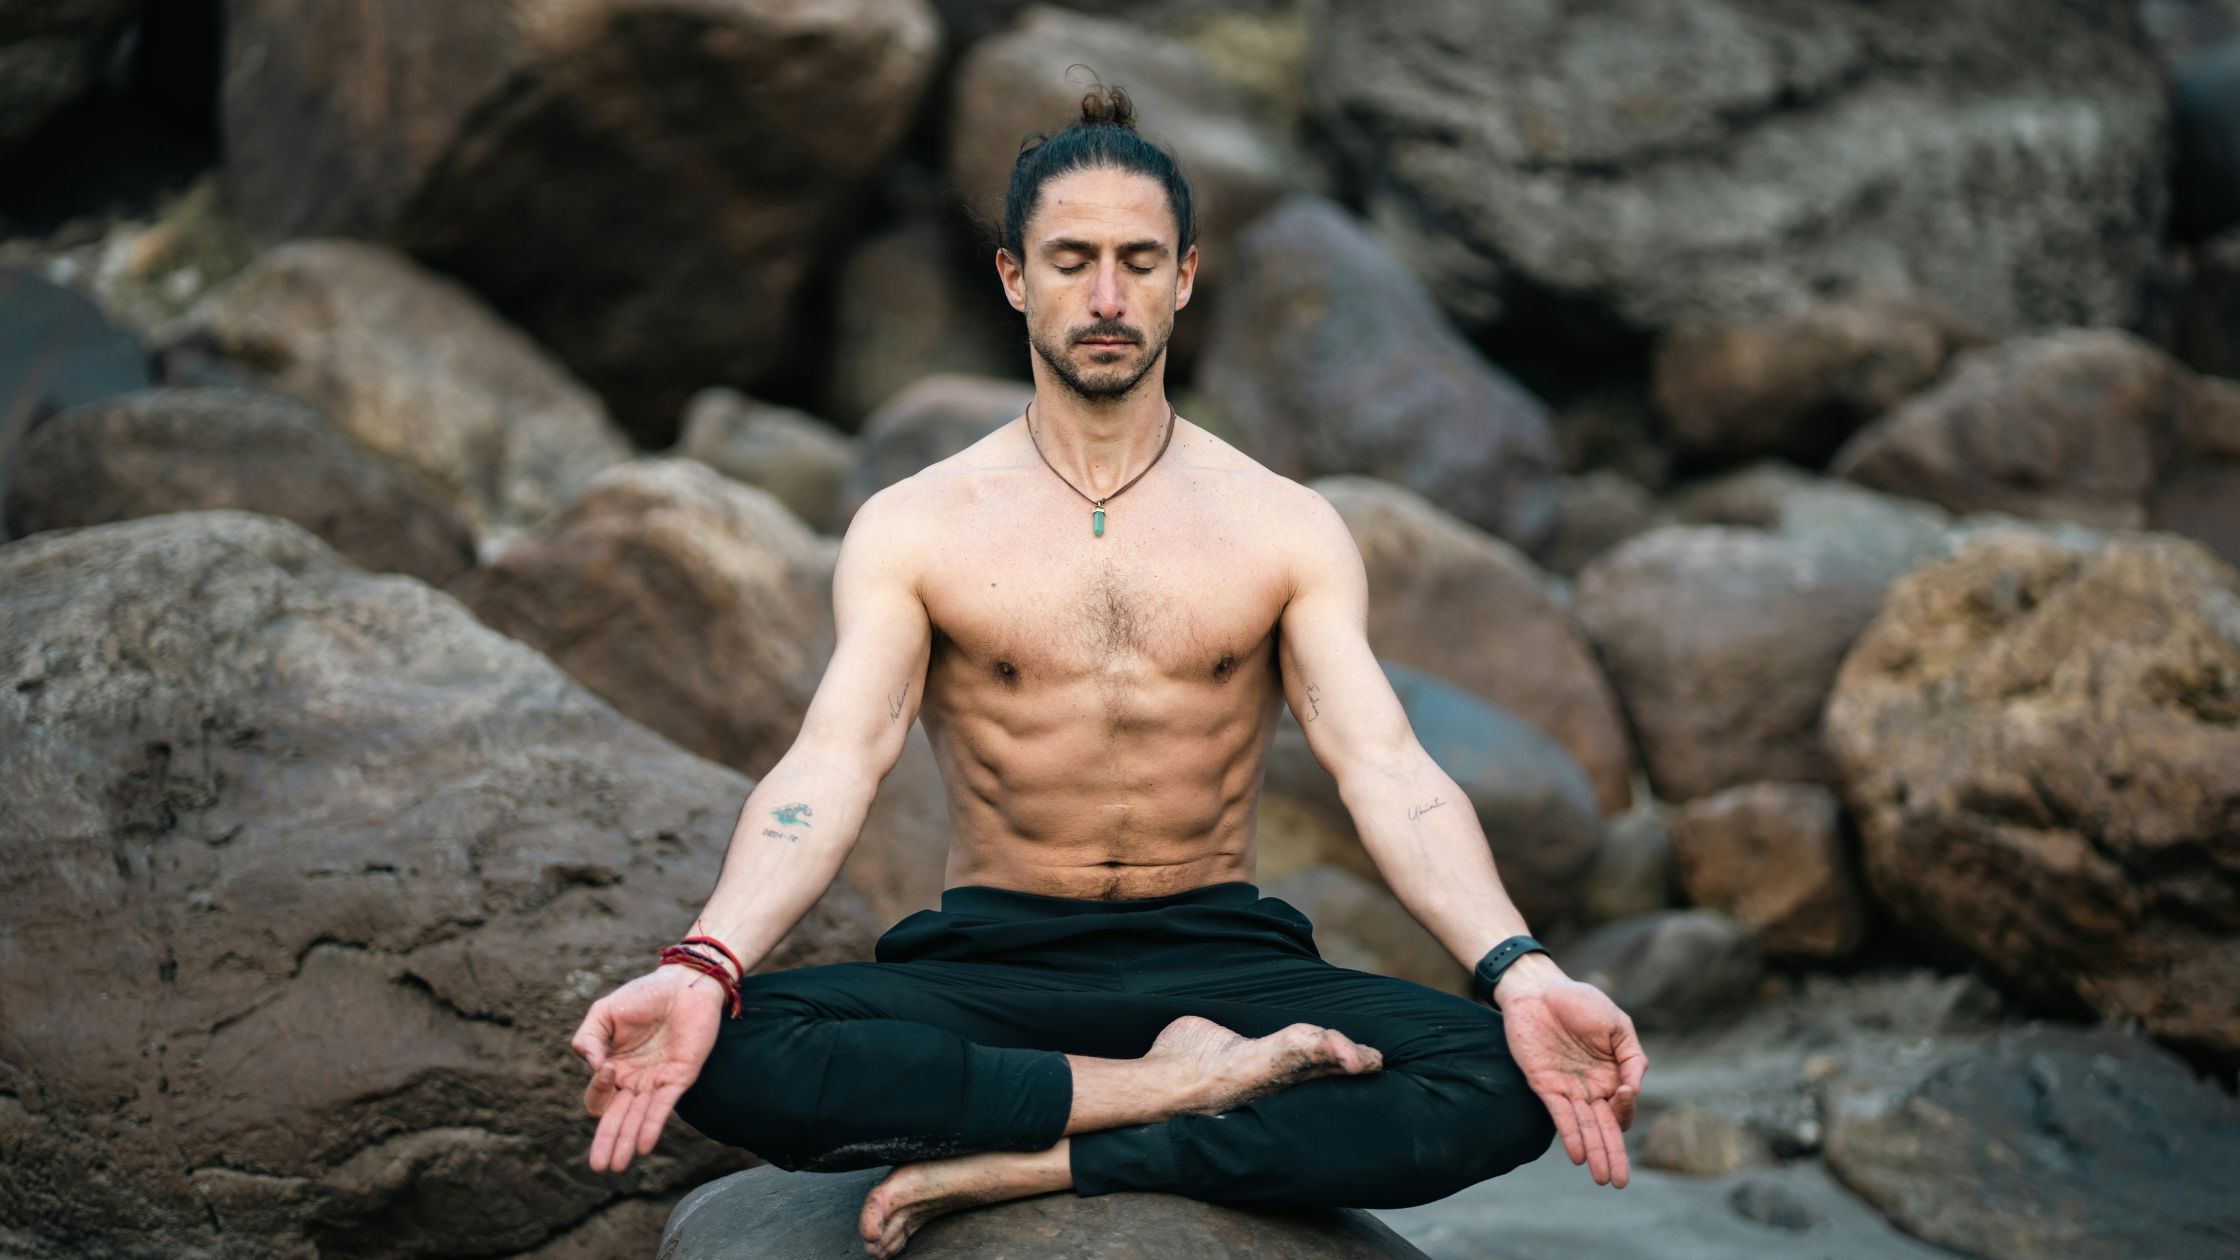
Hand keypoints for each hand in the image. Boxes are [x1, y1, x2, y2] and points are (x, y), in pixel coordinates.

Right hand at [569, 965, 726, 1172]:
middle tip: (599, 1167)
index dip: (598, 1088)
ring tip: (617, 1166)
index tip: (607, 1067)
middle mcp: (635, 1080)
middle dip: (608, 1142)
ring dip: (627, 1141)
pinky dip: (652, 1124)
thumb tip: (592, 1065)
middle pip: (617, 1118)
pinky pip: (664, 1106)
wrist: (684, 983)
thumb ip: (587, 1037)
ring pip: (638, 1118)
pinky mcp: (681, 1076)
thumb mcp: (604, 1012)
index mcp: (614, 1067)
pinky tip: (643, 1146)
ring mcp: (657, 1080)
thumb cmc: (644, 996)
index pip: (598, 1095)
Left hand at [1499, 977, 1647, 1187]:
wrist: (1538, 988)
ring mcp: (1567, 1088)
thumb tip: (1634, 1089)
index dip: (1626, 1110)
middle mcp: (1590, 1087)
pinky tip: (1577, 1156)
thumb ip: (1632, 1057)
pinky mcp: (1543, 1084)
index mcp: (1611, 1074)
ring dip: (1594, 1153)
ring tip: (1602, 1179)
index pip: (1622, 1108)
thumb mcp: (1618, 1025)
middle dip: (1612, 1155)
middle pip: (1605, 1128)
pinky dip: (1569, 1135)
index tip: (1623, 1093)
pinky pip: (1559, 1115)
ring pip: (1584, 1127)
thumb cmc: (1580, 1001)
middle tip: (1619, 1183)